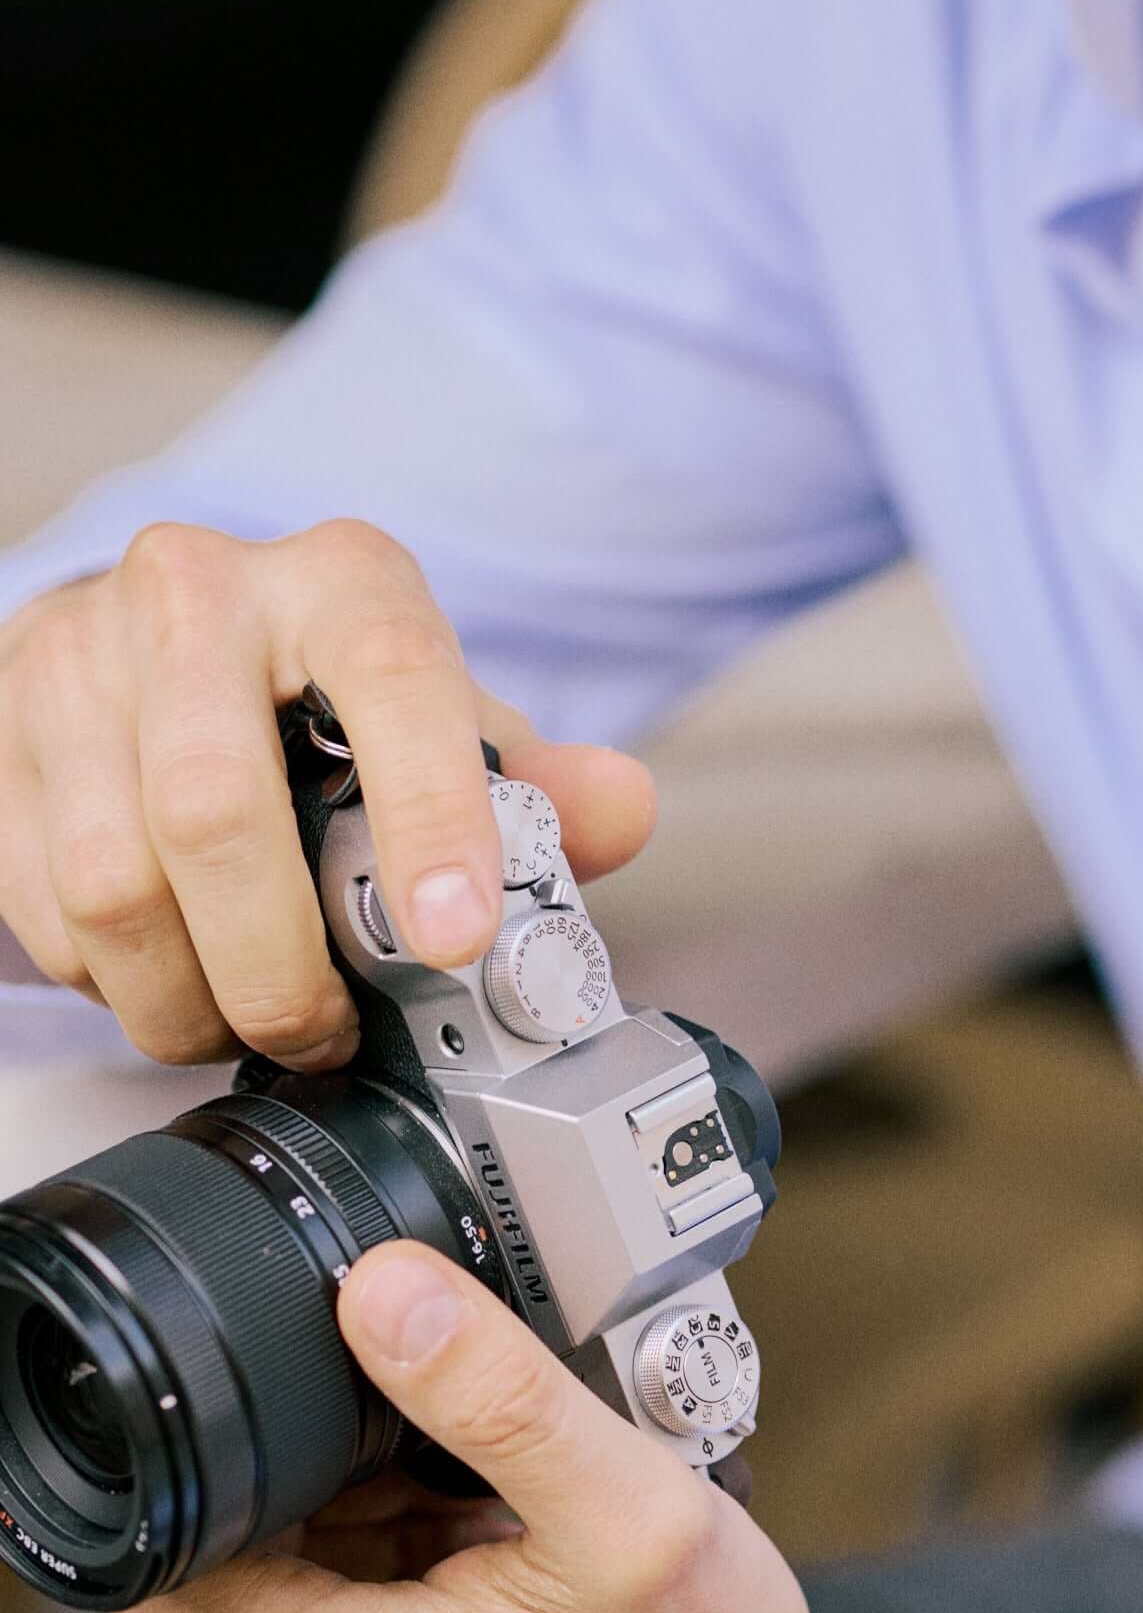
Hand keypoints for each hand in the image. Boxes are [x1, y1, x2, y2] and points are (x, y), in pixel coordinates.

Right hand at [0, 519, 654, 1069]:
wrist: (165, 640)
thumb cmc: (320, 694)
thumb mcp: (444, 720)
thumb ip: (537, 783)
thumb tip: (615, 815)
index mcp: (341, 579)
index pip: (396, 676)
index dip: (430, 817)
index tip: (454, 936)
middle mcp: (197, 590)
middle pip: (215, 810)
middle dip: (278, 966)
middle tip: (327, 1033)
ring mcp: (79, 653)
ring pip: (112, 875)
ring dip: (187, 995)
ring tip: (246, 1021)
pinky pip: (39, 901)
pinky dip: (109, 978)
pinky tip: (168, 977)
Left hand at [121, 1244, 855, 1612]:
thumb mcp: (621, 1508)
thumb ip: (490, 1387)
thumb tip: (383, 1289)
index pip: (172, 1514)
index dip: (283, 1460)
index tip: (403, 1469)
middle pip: (209, 1572)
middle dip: (323, 1521)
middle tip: (462, 1530)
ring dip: (336, 1592)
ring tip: (468, 1595)